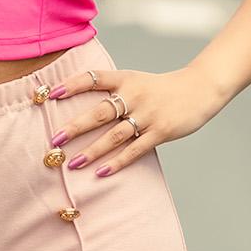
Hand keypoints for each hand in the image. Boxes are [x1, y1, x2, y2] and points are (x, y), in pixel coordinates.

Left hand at [47, 63, 221, 176]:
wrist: (200, 88)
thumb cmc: (162, 89)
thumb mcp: (137, 81)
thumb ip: (114, 92)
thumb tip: (83, 111)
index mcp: (126, 79)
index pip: (93, 78)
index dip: (71, 85)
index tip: (50, 94)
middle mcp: (134, 95)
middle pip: (99, 112)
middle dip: (75, 127)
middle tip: (55, 140)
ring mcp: (148, 114)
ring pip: (114, 135)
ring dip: (92, 151)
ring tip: (72, 163)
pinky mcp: (161, 131)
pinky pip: (134, 149)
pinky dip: (117, 162)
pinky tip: (100, 172)